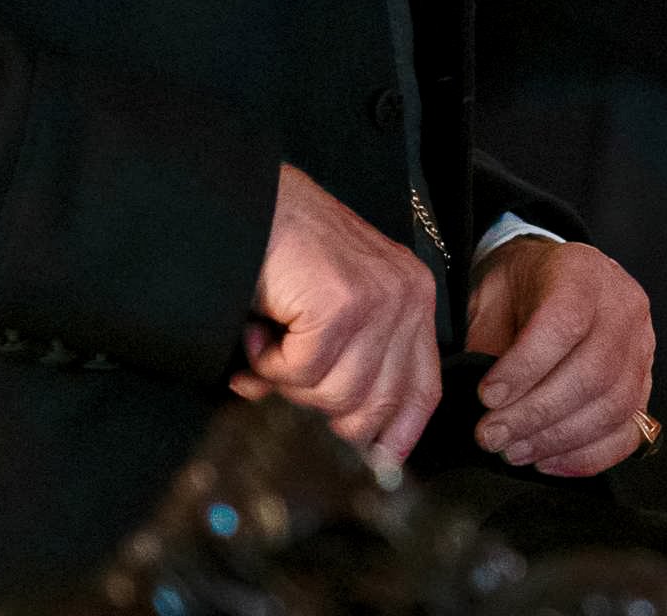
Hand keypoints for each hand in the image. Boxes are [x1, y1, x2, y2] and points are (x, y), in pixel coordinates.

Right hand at [236, 164, 441, 464]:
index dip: (396, 436)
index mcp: (411, 300)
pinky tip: (259, 332)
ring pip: (335, 394)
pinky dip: (270, 363)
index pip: (421, 390)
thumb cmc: (282, 254)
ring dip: (287, 382)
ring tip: (267, 344)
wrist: (245, 202)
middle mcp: (406, 298)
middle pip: (374, 405)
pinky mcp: (342, 302)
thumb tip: (345, 435)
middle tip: (280, 377)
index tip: (372, 465)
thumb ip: (350, 361)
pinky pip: (303, 371)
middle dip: (319, 409)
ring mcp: (379, 299)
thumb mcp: (334, 307)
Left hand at [468, 237, 655, 474]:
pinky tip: (549, 461)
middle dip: (537, 413)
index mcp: (582, 273)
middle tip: (493, 435)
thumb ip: (489, 343)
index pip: (566, 323)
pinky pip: (628, 431)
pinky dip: (588, 456)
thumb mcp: (492, 295)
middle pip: (594, 372)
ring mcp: (642, 347)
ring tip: (514, 450)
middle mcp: (623, 307)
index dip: (525, 366)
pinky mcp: (644, 384)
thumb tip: (486, 406)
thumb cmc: (518, 289)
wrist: (549, 280)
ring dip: (558, 439)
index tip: (487, 396)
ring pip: (614, 406)